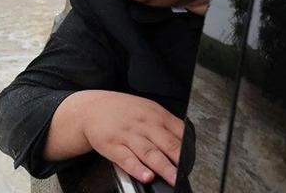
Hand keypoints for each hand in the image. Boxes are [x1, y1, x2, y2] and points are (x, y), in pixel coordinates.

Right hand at [45, 90, 183, 185]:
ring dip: (163, 167)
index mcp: (156, 115)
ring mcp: (127, 135)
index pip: (179, 132)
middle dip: (180, 161)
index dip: (189, 149)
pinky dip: (137, 168)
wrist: (90, 108)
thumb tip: (187, 142)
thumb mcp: (147, 109)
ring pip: (149, 153)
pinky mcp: (112, 146)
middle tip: (188, 174)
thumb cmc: (121, 110)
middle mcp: (143, 124)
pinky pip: (126, 159)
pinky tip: (145, 176)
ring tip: (173, 179)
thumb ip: (166, 125)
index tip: (195, 162)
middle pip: (167, 143)